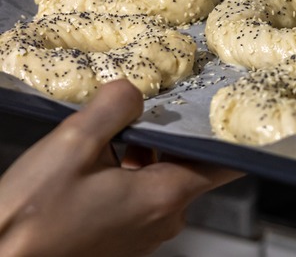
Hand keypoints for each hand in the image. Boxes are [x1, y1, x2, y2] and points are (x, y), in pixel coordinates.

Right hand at [0, 79, 244, 256]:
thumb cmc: (31, 217)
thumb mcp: (72, 145)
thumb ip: (113, 107)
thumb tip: (133, 88)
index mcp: (165, 196)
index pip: (225, 162)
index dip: (231, 134)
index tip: (233, 111)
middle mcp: (164, 220)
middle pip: (189, 165)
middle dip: (169, 136)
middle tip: (141, 111)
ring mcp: (144, 234)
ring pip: (162, 180)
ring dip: (143, 154)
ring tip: (109, 137)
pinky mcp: (123, 239)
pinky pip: (140, 198)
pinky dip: (128, 175)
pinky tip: (97, 163)